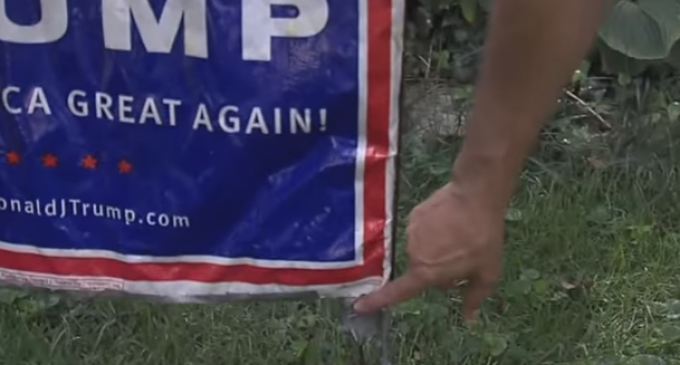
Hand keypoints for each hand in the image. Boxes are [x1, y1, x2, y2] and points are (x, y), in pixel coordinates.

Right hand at [353, 182, 504, 322]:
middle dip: (439, 269)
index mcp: (427, 272)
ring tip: (459, 236)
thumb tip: (469, 318)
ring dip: (437, 248)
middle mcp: (413, 254)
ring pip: (423, 249)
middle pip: (422, 269)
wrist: (475, 196)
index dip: (377, 300)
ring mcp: (411, 232)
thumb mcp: (487, 272)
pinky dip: (434, 230)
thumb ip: (474, 297)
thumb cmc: (483, 238)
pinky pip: (422, 230)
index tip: (358, 306)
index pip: (398, 292)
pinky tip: (451, 222)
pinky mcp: (414, 214)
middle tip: (463, 256)